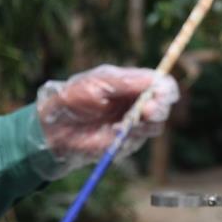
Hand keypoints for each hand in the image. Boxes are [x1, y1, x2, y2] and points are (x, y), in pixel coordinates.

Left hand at [36, 65, 178, 169]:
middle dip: (158, 109)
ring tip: (121, 123)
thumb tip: (155, 81)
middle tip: (146, 111)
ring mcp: (135, 123)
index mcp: (135, 84)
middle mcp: (139, 103)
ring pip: (156, 125)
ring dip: (143, 124)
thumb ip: (127, 82)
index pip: (163, 84)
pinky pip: (139, 140)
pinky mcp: (128, 141)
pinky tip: (113, 132)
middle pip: (165, 105)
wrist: (54, 127)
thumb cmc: (74, 98)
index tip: (161, 95)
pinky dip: (130, 136)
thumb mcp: (98, 83)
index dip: (166, 89)